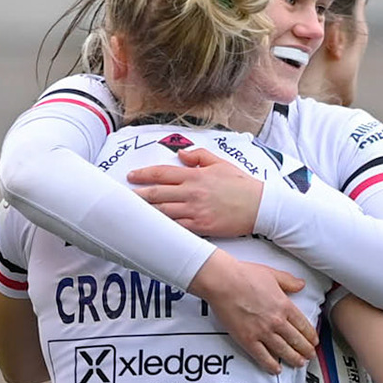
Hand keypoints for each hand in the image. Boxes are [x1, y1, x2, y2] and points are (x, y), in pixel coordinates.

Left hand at [126, 147, 263, 237]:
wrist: (260, 206)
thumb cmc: (241, 185)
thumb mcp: (221, 164)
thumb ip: (200, 156)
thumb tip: (182, 154)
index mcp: (195, 176)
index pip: (163, 173)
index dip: (144, 174)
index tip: (131, 176)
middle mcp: (192, 193)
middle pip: (157, 193)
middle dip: (137, 195)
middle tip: (122, 198)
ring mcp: (195, 211)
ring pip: (163, 212)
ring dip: (145, 213)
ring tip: (131, 213)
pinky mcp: (200, 227)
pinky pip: (176, 228)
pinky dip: (163, 228)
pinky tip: (151, 228)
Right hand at [190, 251, 315, 372]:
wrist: (223, 282)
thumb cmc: (244, 275)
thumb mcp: (272, 274)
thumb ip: (288, 281)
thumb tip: (301, 285)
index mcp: (284, 305)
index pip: (303, 325)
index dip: (310, 335)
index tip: (313, 341)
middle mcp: (276, 321)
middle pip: (296, 340)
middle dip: (305, 350)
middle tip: (310, 356)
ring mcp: (262, 332)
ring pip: (283, 350)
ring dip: (293, 359)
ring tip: (299, 364)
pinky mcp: (247, 340)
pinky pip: (262, 356)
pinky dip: (271, 365)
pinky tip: (276, 369)